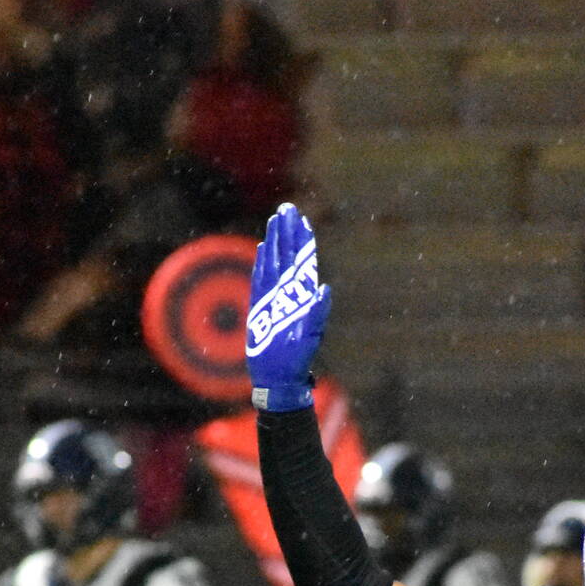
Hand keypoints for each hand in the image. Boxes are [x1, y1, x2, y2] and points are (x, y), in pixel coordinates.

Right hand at [247, 202, 330, 410]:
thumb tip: (324, 289)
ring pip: (275, 262)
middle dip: (288, 232)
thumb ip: (317, 314)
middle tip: (287, 209)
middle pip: (289, 255)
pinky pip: (260, 279)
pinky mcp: (261, 307)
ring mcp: (274, 298)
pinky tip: (262, 249)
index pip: (303, 261)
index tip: (302, 220)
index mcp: (303, 296)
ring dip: (275, 241)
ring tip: (275, 221)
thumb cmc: (297, 359)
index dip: (303, 240)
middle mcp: (289, 293)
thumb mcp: (310, 336)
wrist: (278, 376)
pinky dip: (262, 263)